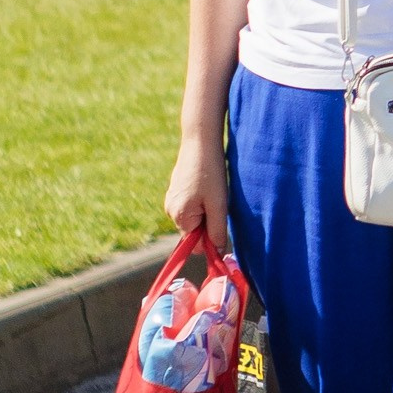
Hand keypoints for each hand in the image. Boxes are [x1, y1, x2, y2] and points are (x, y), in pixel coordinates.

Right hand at [165, 131, 229, 251]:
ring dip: (206, 210)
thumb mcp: (219, 204)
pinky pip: (190, 205)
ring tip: (212, 190)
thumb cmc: (210, 173)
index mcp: (180, 217)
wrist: (199, 141)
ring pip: (194, 217)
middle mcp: (171, 211)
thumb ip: (216, 231)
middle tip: (218, 202)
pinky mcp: (175, 190)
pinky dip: (201, 200)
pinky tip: (206, 184)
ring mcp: (171, 199)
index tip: (221, 223)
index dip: (211, 239)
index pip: (196, 245)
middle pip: (194, 231)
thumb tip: (217, 251)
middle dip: (208, 222)